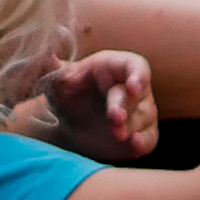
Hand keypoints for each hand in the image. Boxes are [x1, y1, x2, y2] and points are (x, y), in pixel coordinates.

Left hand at [18, 49, 156, 161]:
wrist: (69, 126)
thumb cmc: (67, 95)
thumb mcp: (57, 82)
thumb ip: (57, 71)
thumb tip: (51, 57)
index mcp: (114, 67)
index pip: (135, 66)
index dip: (137, 75)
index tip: (133, 85)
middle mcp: (131, 88)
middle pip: (138, 94)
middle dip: (125, 106)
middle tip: (114, 118)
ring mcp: (140, 111)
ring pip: (144, 116)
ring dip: (130, 125)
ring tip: (115, 133)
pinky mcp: (142, 134)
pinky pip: (148, 138)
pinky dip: (142, 140)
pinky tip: (134, 142)